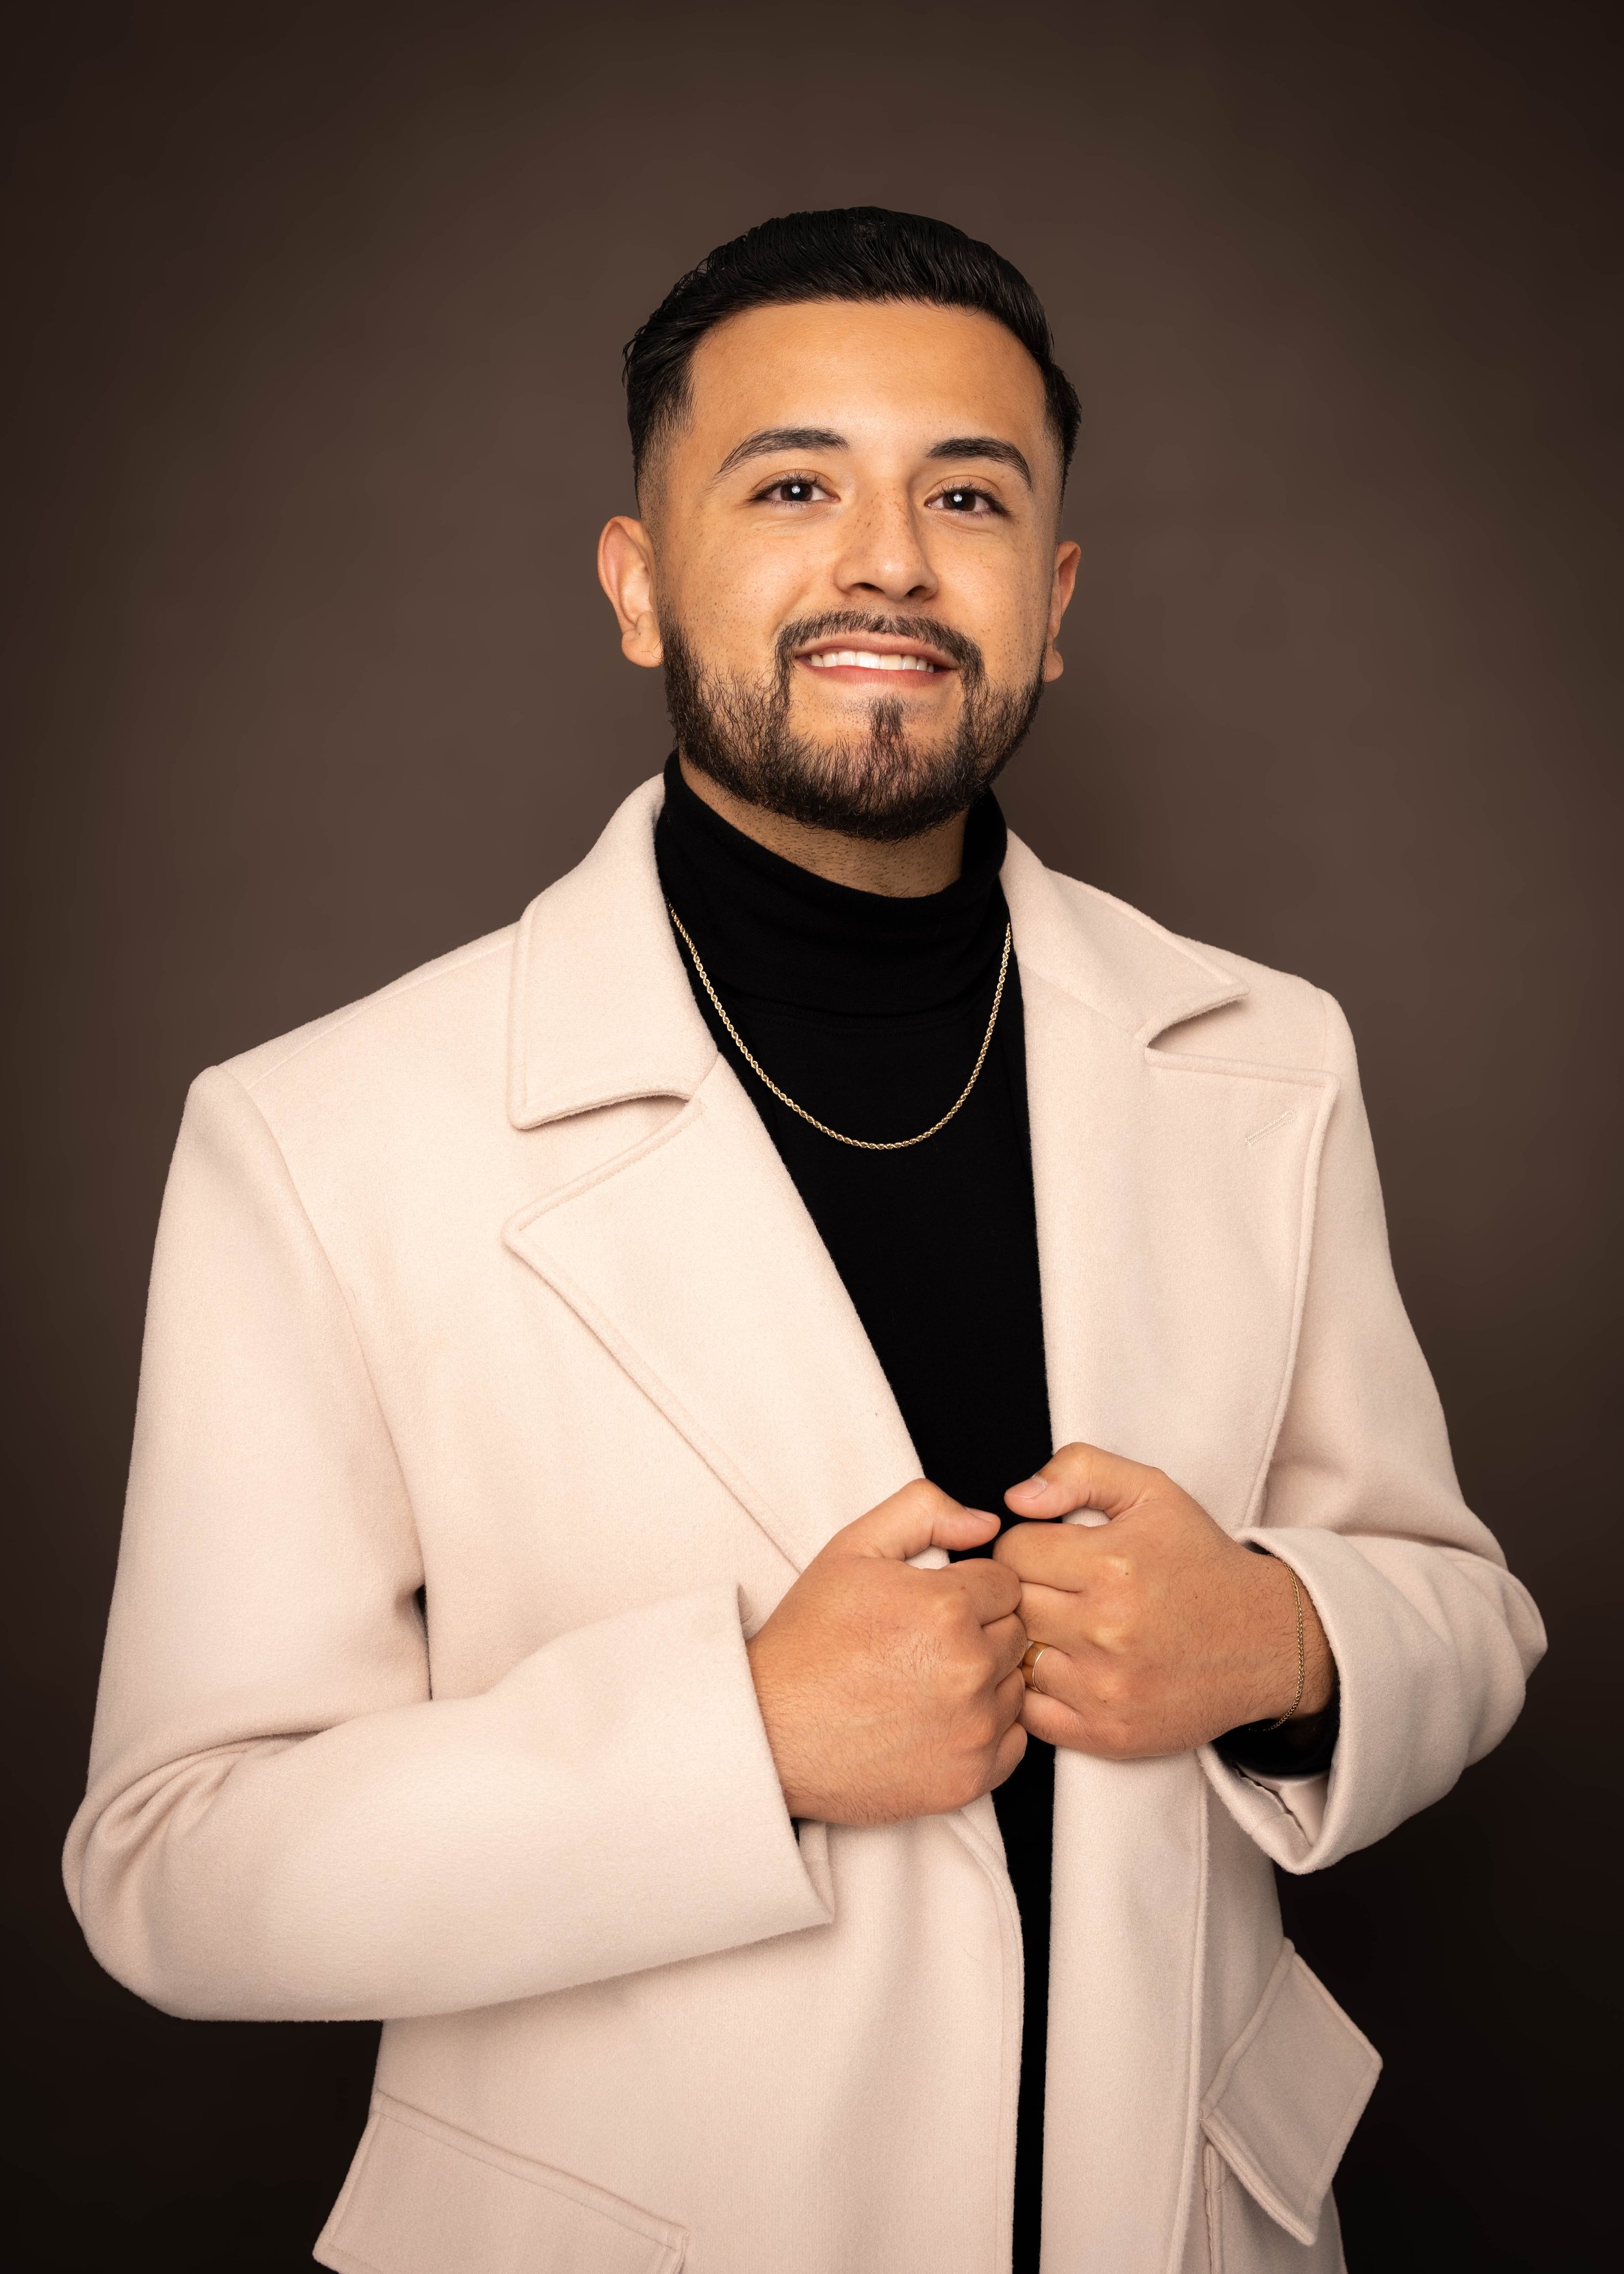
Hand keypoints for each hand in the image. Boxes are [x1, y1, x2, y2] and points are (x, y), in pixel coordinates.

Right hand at [747, 1480, 1028, 1824]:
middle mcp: (968, 1669)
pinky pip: (1014, 1743)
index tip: (932, 1607)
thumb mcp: (852, 1548)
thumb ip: (924, 1511)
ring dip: (985, 1682)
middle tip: (922, 1645)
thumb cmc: (808, 1641)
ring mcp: (972, 1729)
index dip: (969, 1590)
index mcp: (947, 1607)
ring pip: (1015, 1686)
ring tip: (925, 1684)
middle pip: (1015, 1634)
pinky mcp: (969, 1779)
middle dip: (980, 1632)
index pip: (1006, 1584)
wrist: (769, 1728)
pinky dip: (986, 1732)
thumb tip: (986, 1524)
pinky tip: (939, 1722)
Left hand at [994, 1444, 1333, 1759]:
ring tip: (1064, 1628)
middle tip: (1055, 1590)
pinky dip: (1039, 1692)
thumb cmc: (1200, 1562)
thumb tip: (1017, 1499)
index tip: (1049, 1553)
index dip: (1025, 1546)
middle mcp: (1107, 1629)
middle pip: (1011, 1605)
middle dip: (1024, 1591)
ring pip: (1017, 1659)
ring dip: (1031, 1643)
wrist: (1265, 1640)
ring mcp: (1107, 1688)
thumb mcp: (1150, 1491)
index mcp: (1112, 1564)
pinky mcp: (1109, 1734)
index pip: (1013, 1551)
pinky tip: (1068, 1669)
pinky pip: (1032, 1714)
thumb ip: (1079, 1471)